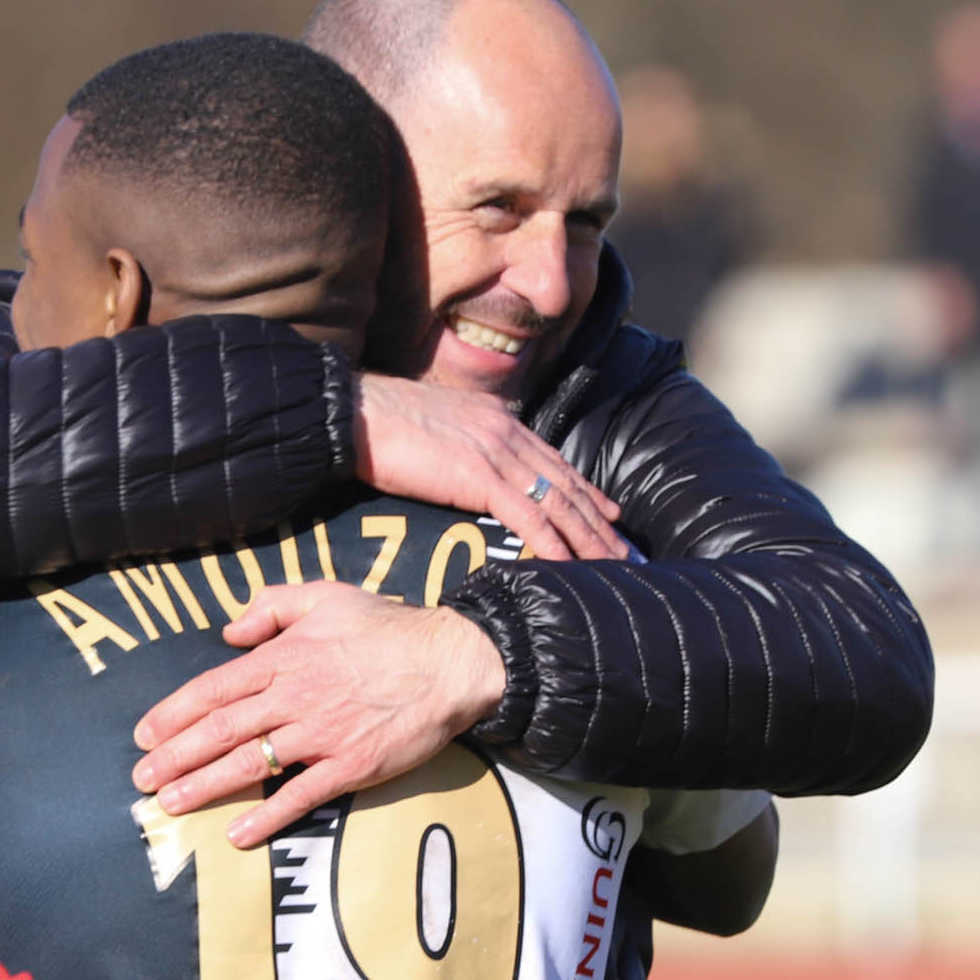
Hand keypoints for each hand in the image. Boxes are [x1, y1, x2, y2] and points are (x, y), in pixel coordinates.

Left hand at [131, 581, 506, 846]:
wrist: (450, 662)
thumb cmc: (388, 628)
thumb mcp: (327, 596)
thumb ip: (274, 606)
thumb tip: (231, 631)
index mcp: (284, 658)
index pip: (214, 688)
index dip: (174, 713)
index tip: (145, 734)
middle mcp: (295, 697)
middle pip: (221, 730)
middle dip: (175, 756)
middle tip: (142, 779)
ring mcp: (322, 735)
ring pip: (251, 763)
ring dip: (205, 786)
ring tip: (171, 805)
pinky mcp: (351, 766)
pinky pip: (301, 795)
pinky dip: (267, 815)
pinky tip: (238, 833)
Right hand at [357, 375, 624, 562]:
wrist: (352, 413)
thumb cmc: (378, 423)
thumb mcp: (435, 427)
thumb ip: (462, 443)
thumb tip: (467, 463)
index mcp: (498, 420)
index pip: (553, 460)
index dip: (585, 490)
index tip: (609, 515)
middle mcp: (507, 432)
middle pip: (566, 483)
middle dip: (600, 521)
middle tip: (628, 551)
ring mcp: (497, 453)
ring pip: (558, 502)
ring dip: (590, 538)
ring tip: (615, 566)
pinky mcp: (480, 477)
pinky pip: (528, 518)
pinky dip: (554, 545)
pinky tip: (571, 567)